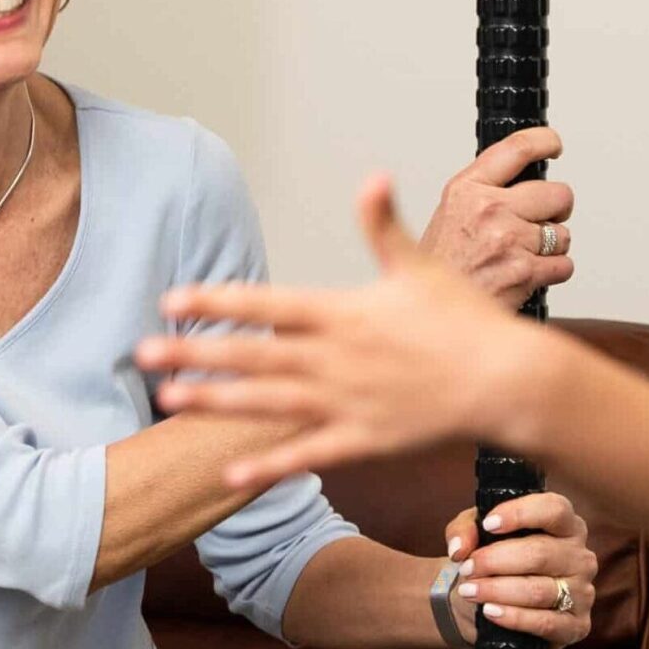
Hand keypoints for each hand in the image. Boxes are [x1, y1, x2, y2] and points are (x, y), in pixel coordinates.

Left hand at [138, 175, 563, 486]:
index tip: (173, 300)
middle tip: (142, 354)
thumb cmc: (466, 320)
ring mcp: (347, 402)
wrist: (505, 379)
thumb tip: (371, 176)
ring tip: (168, 401)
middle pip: (253, 355)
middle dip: (195, 354)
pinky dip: (267, 464)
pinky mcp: (363, 440)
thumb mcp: (421, 266)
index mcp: (345, 311)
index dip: (217, 301)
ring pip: (267, 403)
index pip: (268, 304)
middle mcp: (337, 358)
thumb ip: (384, 225)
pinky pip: (305, 454)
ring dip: (216, 402)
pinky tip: (227, 472)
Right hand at [419, 126, 574, 306]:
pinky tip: (528, 275)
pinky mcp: (524, 271)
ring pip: (563, 234)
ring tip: (523, 255)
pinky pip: (563, 264)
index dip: (544, 141)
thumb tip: (522, 181)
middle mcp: (488, 209)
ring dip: (551, 247)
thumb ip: (482, 193)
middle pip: (558, 194)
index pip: (516, 149)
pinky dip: (553, 272)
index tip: (553, 144)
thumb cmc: (440, 268)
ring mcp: (508, 239)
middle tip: (541, 220)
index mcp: (467, 189)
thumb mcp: (448, 214)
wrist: (428, 315)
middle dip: (557, 209)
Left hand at [444, 493, 596, 648]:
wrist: (491, 606)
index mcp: (566, 526)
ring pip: (538, 590)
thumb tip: (459, 548)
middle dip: (495, 561)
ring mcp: (582, 593)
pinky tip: (490, 612)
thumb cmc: (493, 561)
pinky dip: (513, 618)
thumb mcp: (475, 534)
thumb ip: (465, 530)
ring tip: (469, 591)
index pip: (554, 510)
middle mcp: (580, 557)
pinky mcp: (576, 626)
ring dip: (497, 590)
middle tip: (467, 568)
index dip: (521, 514)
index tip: (488, 524)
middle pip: (540, 554)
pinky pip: (545, 622)